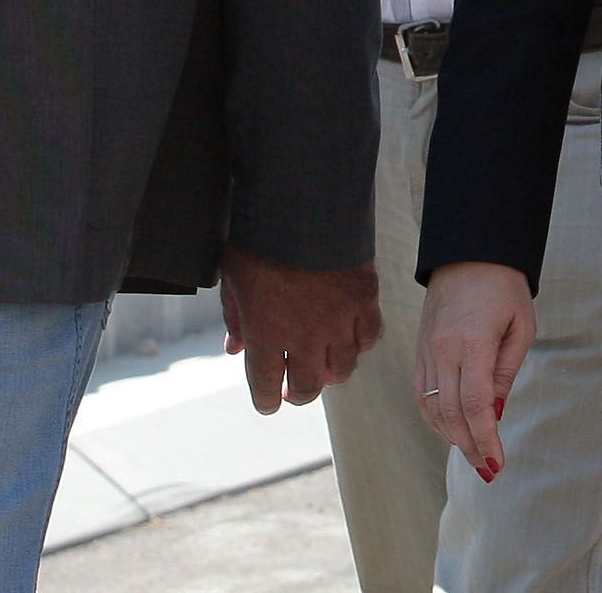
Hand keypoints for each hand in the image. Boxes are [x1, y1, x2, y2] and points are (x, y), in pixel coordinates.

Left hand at [216, 246, 380, 412]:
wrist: (303, 200)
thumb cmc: (259, 236)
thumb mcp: (233, 276)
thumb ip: (235, 317)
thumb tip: (233, 347)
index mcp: (266, 334)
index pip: (266, 386)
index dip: (266, 400)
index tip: (268, 402)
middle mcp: (305, 337)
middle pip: (308, 387)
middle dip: (298, 393)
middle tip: (294, 389)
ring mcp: (340, 320)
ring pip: (343, 369)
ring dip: (330, 373)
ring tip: (323, 365)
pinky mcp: (365, 299)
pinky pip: (369, 338)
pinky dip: (359, 344)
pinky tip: (350, 339)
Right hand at [416, 260, 534, 482]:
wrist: (469, 253)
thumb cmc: (504, 289)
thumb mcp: (521, 327)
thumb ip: (506, 372)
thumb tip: (494, 415)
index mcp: (472, 343)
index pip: (476, 406)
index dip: (486, 439)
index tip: (497, 463)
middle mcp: (443, 350)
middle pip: (451, 413)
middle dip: (470, 446)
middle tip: (488, 468)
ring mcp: (426, 351)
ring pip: (432, 407)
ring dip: (451, 436)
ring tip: (473, 452)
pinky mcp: (419, 350)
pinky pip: (422, 393)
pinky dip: (434, 416)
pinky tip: (451, 428)